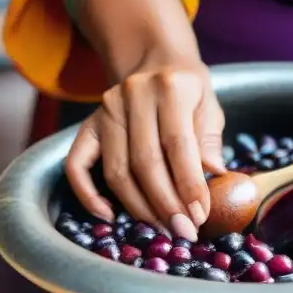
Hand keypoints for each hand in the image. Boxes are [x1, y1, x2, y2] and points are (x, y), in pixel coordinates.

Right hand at [64, 51, 225, 241]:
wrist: (154, 60)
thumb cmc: (187, 89)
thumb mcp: (209, 105)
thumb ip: (209, 140)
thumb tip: (215, 176)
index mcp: (169, 87)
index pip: (177, 144)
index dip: (188, 184)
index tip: (199, 216)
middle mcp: (132, 95)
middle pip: (144, 162)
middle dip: (166, 204)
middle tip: (183, 232)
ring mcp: (105, 109)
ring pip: (116, 170)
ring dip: (138, 207)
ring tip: (161, 228)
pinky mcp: (88, 125)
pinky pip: (76, 165)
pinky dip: (88, 195)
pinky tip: (109, 215)